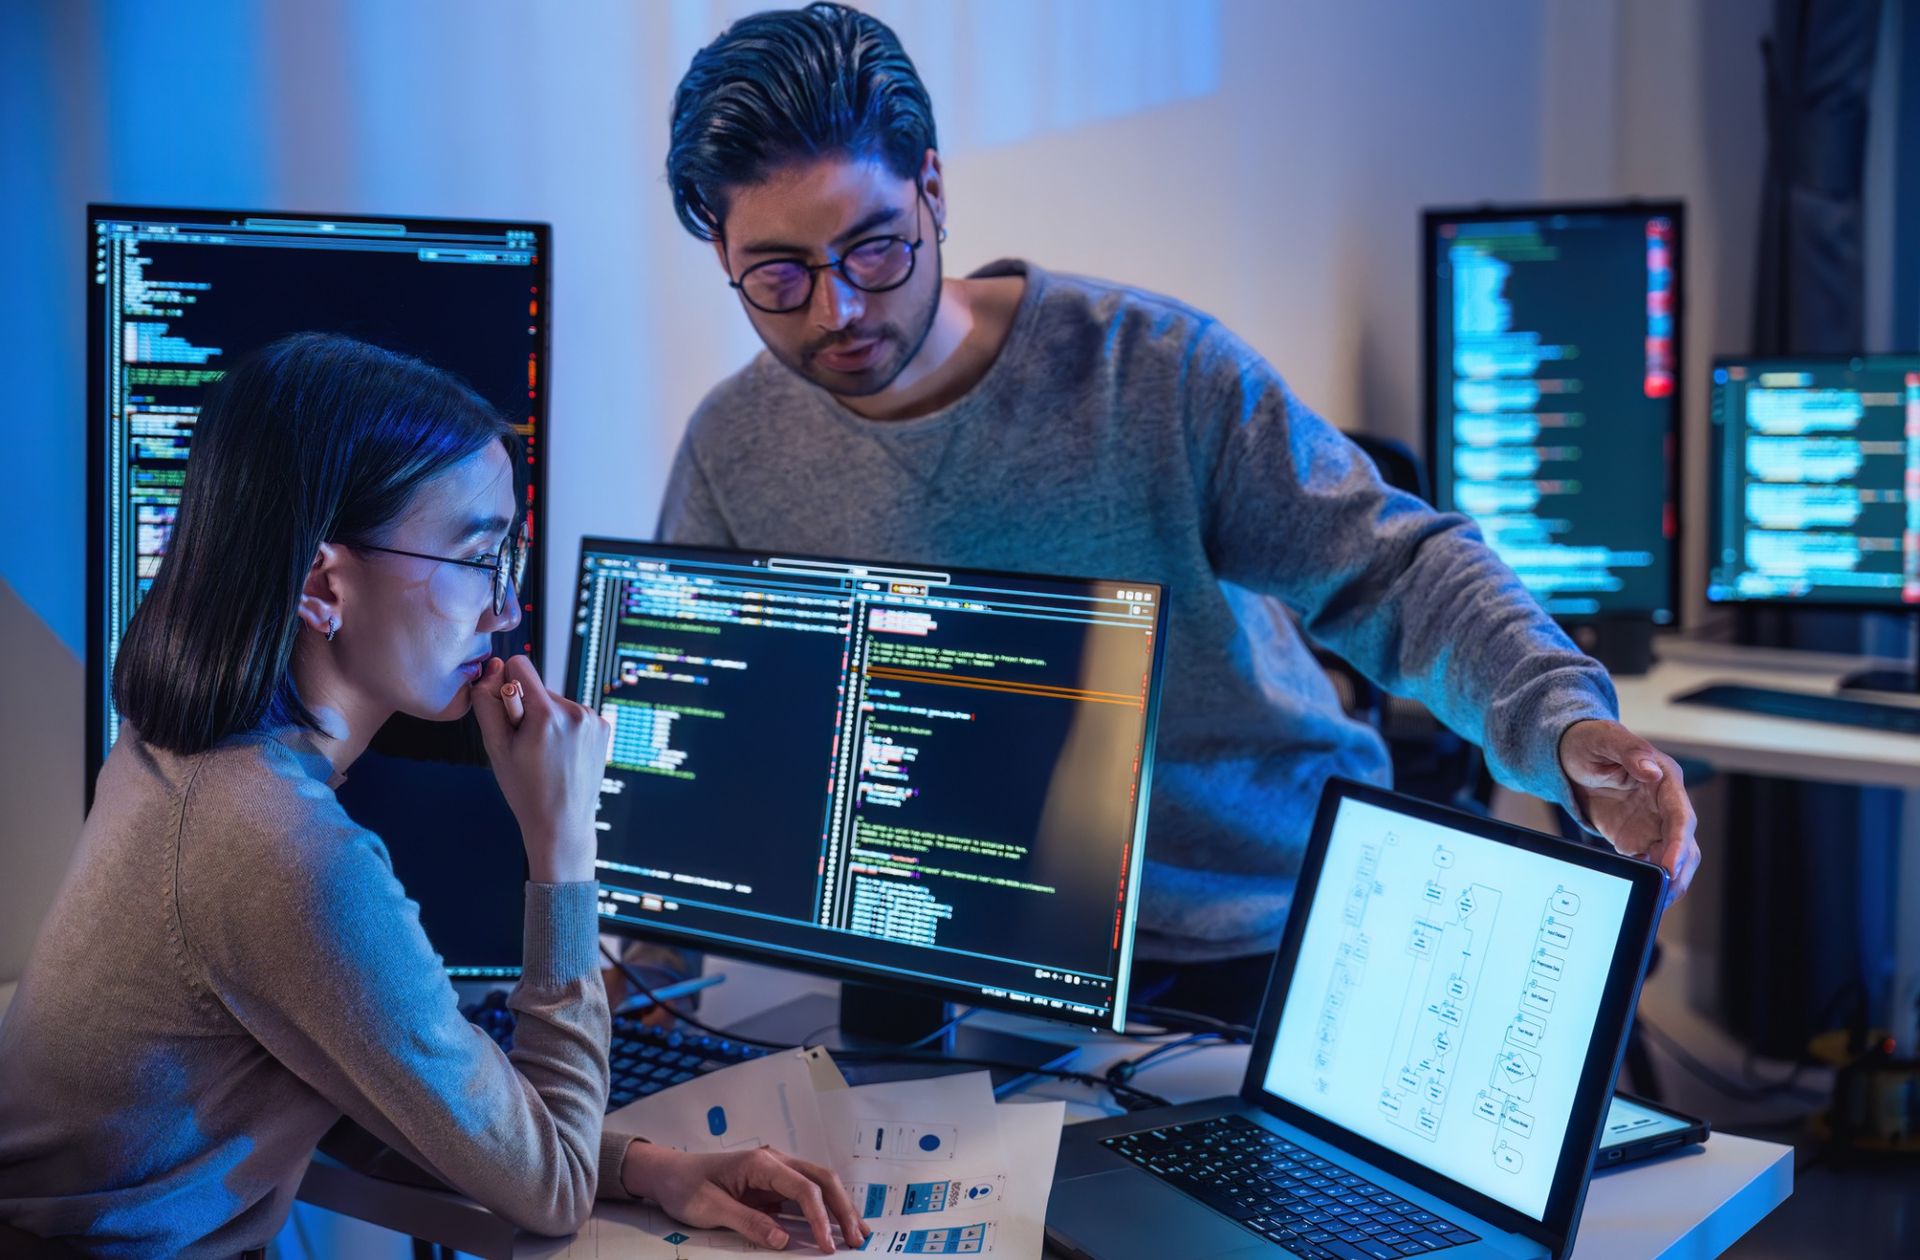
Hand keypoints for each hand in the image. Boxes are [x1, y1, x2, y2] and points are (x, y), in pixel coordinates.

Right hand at [470, 655, 610, 882]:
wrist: (561, 823)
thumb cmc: (525, 789)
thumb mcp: (496, 747)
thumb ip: (487, 703)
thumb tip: (493, 669)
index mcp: (547, 714)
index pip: (519, 665)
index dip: (505, 685)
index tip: (507, 713)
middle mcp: (575, 711)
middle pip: (537, 688)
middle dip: (526, 710)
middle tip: (527, 747)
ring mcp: (593, 719)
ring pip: (556, 703)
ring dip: (546, 721)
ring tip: (545, 755)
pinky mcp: (603, 727)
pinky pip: (573, 714)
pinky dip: (564, 728)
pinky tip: (561, 755)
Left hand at [620, 1142, 868, 1252]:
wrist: (668, 1173)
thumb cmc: (685, 1187)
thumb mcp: (711, 1209)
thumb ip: (748, 1223)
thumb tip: (783, 1240)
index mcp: (761, 1163)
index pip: (803, 1189)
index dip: (820, 1218)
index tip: (827, 1246)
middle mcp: (775, 1161)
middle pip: (822, 1180)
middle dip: (843, 1209)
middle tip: (857, 1240)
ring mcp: (776, 1171)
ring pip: (819, 1184)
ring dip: (840, 1207)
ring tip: (858, 1233)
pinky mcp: (773, 1184)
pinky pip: (806, 1194)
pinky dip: (824, 1209)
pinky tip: (835, 1225)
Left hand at [1557, 719, 1698, 902]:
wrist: (1570, 755)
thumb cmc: (1590, 741)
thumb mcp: (1604, 739)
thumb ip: (1628, 752)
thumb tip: (1651, 770)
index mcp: (1665, 780)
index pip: (1680, 816)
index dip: (1679, 843)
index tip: (1671, 866)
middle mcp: (1665, 805)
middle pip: (1683, 844)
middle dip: (1679, 871)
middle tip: (1665, 895)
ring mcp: (1652, 824)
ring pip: (1671, 859)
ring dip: (1667, 880)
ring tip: (1656, 901)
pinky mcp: (1635, 838)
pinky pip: (1649, 863)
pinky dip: (1648, 879)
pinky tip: (1639, 890)